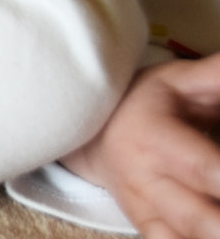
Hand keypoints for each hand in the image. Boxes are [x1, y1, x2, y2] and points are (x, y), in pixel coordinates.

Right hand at [62, 54, 219, 238]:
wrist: (91, 133)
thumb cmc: (144, 102)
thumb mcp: (178, 79)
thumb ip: (215, 74)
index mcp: (154, 138)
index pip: (203, 166)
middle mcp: (146, 179)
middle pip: (198, 216)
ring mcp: (145, 209)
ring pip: (184, 237)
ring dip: (211, 235)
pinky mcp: (147, 229)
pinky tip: (209, 237)